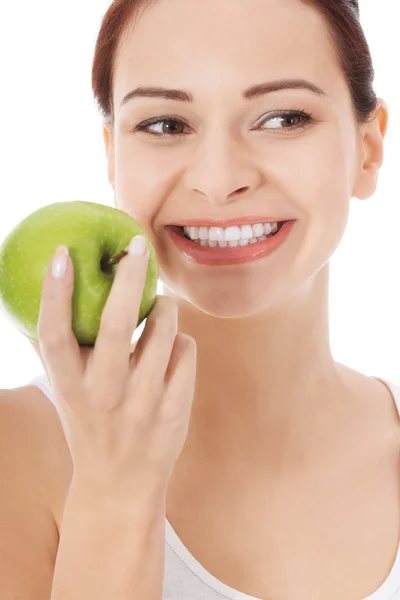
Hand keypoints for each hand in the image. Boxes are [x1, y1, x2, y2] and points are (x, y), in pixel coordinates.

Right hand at [30, 239, 196, 499]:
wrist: (121, 486)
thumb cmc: (90, 427)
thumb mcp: (67, 393)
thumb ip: (61, 351)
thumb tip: (52, 294)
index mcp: (70, 387)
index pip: (54, 334)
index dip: (54, 291)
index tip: (62, 253)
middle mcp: (104, 395)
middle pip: (115, 323)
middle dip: (129, 276)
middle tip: (137, 246)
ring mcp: (143, 404)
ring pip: (164, 330)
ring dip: (165, 306)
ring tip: (160, 305)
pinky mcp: (175, 410)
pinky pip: (186, 351)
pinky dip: (181, 341)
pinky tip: (171, 351)